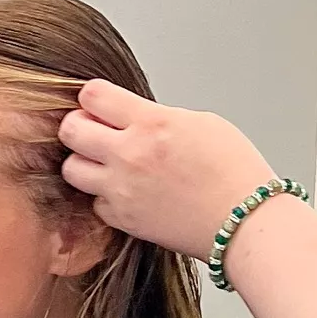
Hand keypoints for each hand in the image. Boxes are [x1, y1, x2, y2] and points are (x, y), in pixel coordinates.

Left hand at [56, 79, 277, 257]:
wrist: (246, 222)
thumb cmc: (235, 173)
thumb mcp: (202, 123)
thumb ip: (157, 116)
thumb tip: (130, 116)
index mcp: (152, 122)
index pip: (92, 95)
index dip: (94, 96)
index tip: (102, 103)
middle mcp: (130, 154)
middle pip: (70, 130)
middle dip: (79, 126)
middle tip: (95, 130)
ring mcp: (123, 190)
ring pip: (72, 169)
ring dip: (85, 162)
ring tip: (108, 164)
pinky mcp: (124, 219)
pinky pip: (95, 203)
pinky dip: (105, 197)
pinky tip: (127, 192)